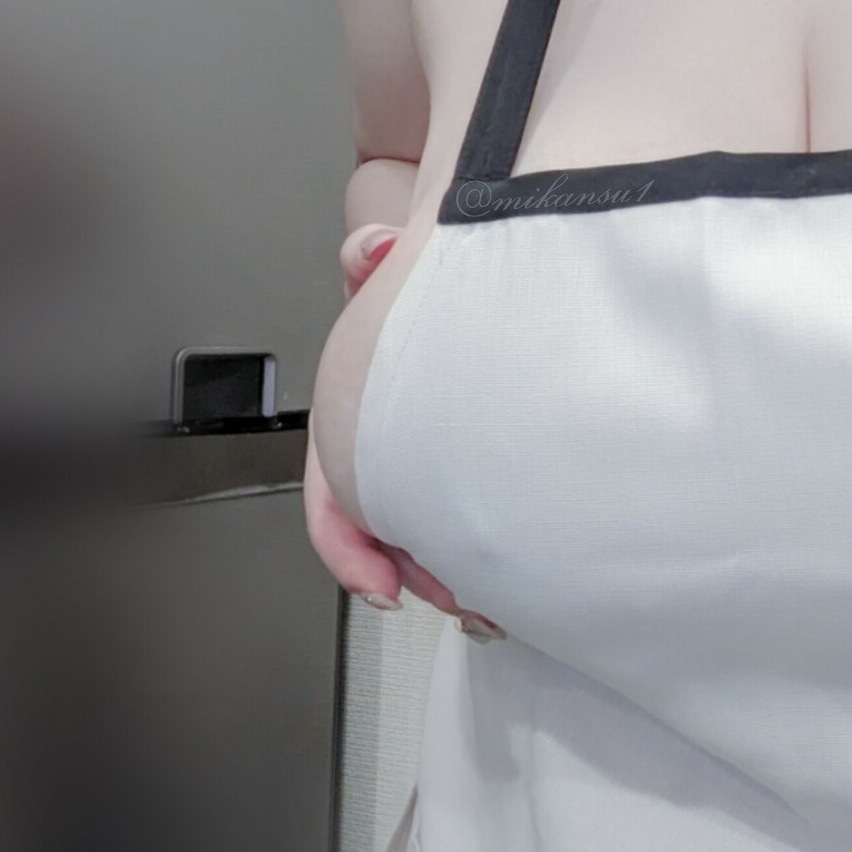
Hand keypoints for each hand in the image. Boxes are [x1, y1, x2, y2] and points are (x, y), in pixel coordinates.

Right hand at [304, 223, 504, 641]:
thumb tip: (373, 251)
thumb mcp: (380, 262)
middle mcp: (384, 442)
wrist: (449, 263)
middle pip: (387, 531)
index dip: (347, 545)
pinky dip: (488, 547)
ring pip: (429, 532)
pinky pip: (471, 514)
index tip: (379, 584)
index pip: (331, 495)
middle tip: (459, 599)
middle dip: (416, 573)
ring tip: (491, 600)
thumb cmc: (412, 275)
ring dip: (453, 571)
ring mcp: (428, 453)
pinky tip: (520, 569)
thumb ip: (366, 254)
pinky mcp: (473, 458)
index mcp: (352, 413)